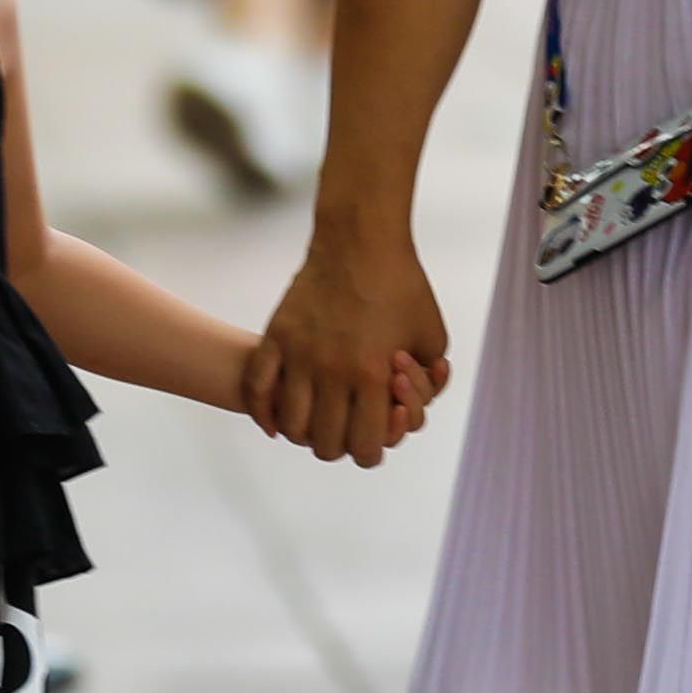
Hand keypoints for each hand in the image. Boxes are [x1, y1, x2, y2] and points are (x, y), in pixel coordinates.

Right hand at [247, 223, 448, 466]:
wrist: (361, 240)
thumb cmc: (404, 288)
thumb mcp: (433, 339)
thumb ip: (427, 386)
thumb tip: (404, 412)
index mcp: (373, 375)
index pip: (366, 448)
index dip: (373, 451)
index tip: (374, 435)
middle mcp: (333, 371)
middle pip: (326, 445)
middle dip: (341, 445)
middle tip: (347, 427)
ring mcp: (299, 355)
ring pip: (292, 426)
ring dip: (306, 432)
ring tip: (318, 419)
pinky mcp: (277, 337)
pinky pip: (258, 390)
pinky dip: (265, 413)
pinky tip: (279, 419)